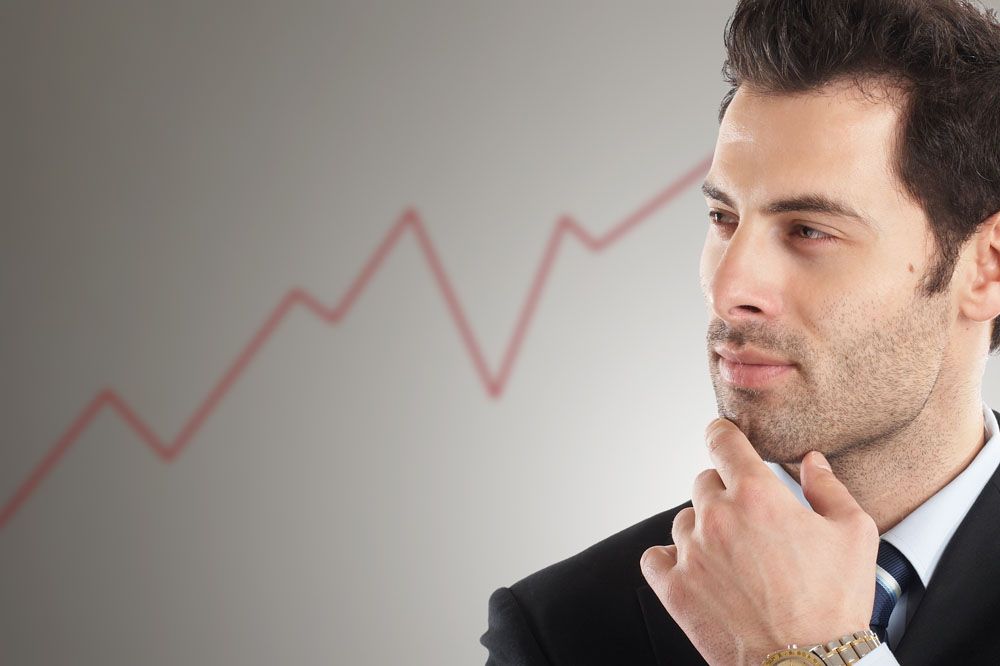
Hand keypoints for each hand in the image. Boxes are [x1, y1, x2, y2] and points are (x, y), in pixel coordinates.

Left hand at [639, 418, 879, 665]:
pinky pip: (656, 556)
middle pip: (704, 482)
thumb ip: (829, 487)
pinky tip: (698, 572)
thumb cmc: (833, 605)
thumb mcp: (854, 535)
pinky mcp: (673, 586)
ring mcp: (691, 551)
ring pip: (684, 519)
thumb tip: (811, 461)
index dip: (723, 435)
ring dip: (703, 530)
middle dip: (725, 495)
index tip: (723, 438)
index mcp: (758, 495)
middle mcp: (718, 516)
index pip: (722, 440)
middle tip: (751, 525)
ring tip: (734, 560)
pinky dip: (671, 560)